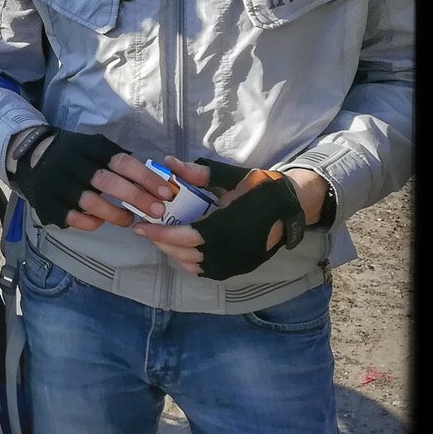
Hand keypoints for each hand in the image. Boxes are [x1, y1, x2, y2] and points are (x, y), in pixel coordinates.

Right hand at [12, 129, 174, 230]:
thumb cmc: (72, 154)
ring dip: (116, 215)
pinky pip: (74, 218)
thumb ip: (117, 162)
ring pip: (91, 203)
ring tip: (130, 220)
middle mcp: (72, 164)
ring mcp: (58, 184)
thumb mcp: (92, 148)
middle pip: (108, 182)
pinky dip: (92, 222)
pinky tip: (101, 221)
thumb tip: (153, 181)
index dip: (145, 178)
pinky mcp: (47, 202)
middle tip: (157, 212)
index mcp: (88, 148)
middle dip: (136, 198)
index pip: (121, 162)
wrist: (29, 155)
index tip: (165, 192)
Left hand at [132, 156, 300, 279]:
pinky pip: (208, 271)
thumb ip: (198, 172)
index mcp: (231, 224)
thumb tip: (167, 162)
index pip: (189, 236)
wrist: (292, 206)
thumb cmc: (258, 187)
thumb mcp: (229, 176)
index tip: (140, 227)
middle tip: (145, 230)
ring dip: (174, 253)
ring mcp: (239, 261)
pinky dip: (190, 262)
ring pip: (196, 266)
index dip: (162, 234)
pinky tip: (180, 247)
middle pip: (188, 254)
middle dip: (162, 243)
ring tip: (160, 237)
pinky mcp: (241, 268)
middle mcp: (234, 248)